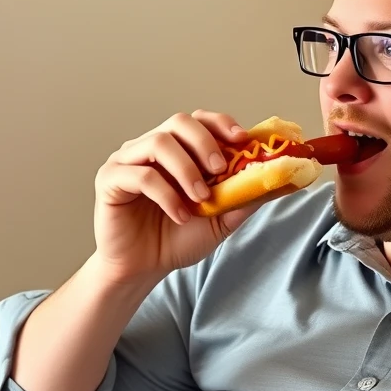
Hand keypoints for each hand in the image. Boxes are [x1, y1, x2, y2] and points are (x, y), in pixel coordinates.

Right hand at [91, 109, 264, 283]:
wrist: (143, 269)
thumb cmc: (176, 239)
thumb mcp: (220, 220)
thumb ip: (244, 198)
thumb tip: (280, 181)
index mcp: (178, 151)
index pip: (200, 121)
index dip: (222, 124)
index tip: (243, 139)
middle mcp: (151, 148)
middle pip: (179, 122)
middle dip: (205, 142)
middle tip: (221, 169)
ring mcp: (128, 161)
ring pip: (158, 142)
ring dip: (186, 169)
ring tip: (201, 198)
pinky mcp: (110, 179)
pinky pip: (140, 175)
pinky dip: (166, 194)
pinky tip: (180, 215)